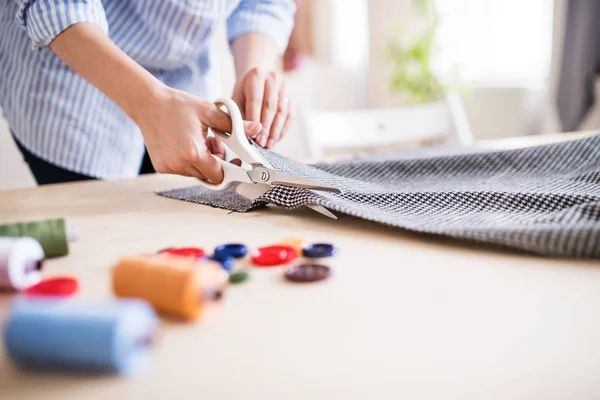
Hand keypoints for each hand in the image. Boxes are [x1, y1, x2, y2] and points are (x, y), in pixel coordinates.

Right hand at [133, 85, 261, 182]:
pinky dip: (188, 161)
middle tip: (214, 143)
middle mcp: (179, 164)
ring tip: (200, 140)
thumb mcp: (209, 112)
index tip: (233, 160)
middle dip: (216, 162)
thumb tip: (257, 128)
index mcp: (193, 153)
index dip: (228, 168)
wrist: (148, 104)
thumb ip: (234, 125)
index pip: (218, 175)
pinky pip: (183, 170)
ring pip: (196, 173)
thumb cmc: (177, 106)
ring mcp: (168, 167)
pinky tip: (187, 143)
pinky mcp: (161, 167)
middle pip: (208, 175)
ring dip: (202, 161)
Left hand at [232, 67, 292, 148]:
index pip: (256, 99)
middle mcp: (272, 78)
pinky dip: (283, 130)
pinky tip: (275, 139)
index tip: (252, 135)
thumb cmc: (243, 93)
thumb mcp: (235, 101)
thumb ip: (238, 117)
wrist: (256, 81)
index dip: (254, 119)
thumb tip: (249, 134)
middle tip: (261, 143)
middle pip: (271, 106)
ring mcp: (284, 88)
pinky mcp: (290, 98)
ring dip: (275, 131)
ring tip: (268, 144)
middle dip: (266, 127)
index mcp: (256, 75)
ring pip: (282, 112)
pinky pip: (290, 116)